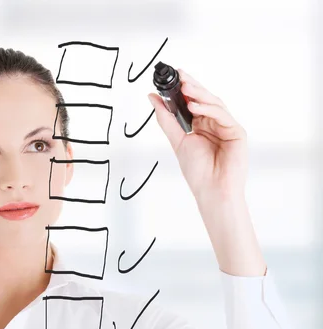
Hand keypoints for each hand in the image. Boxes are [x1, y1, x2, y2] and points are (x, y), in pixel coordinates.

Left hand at [148, 69, 247, 202]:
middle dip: (193, 86)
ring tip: (185, 87)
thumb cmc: (198, 171)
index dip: (185, 88)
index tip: (174, 76)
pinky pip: (222, 115)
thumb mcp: (177, 140)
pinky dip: (208, 109)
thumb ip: (166, 118)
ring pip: (214, 103)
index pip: (194, 101)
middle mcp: (215, 123)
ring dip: (199, 94)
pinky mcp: (237, 132)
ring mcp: (227, 126)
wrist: (212, 190)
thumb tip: (152, 98)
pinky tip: (194, 106)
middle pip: (205, 99)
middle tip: (180, 76)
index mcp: (201, 124)